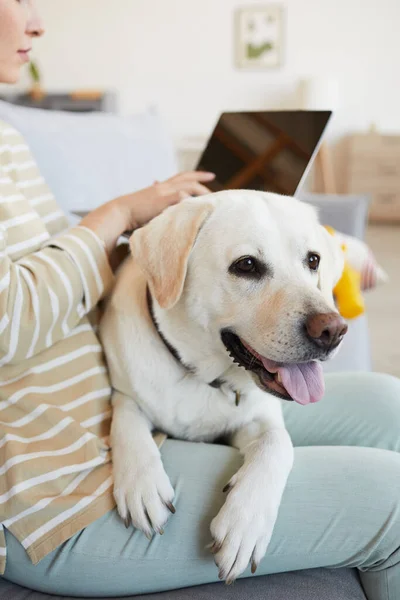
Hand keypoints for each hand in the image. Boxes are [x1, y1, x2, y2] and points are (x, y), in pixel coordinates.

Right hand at [79, 171, 214, 256]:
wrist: (118, 213)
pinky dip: (192, 198)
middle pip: (186, 177)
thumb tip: (162, 218)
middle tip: (212, 177)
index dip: (191, 176)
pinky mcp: (163, 199)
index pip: (178, 178)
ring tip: (211, 195)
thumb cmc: (128, 216)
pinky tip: (202, 204)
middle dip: (200, 177)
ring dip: (201, 190)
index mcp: (158, 188)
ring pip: (188, 185)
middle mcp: (162, 187)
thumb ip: (155, 210)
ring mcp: (163, 192)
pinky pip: (182, 195)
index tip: (203, 176)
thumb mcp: (145, 210)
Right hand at [114, 454, 175, 537]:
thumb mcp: (158, 462)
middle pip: (151, 508)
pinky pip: (121, 506)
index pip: (166, 496)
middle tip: (160, 531)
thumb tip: (167, 502)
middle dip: (157, 522)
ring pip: (135, 511)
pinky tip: (129, 523)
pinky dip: (125, 516)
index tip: (170, 513)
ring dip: (142, 524)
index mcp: (156, 472)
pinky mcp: (117, 485)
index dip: (168, 507)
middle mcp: (143, 480)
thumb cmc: (145, 447)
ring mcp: (128, 484)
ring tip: (147, 532)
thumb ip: (161, 481)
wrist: (127, 433)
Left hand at [210, 464, 278, 583]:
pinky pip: (262, 548)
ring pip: (246, 554)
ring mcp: (259, 523)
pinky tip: (252, 567)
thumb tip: (218, 533)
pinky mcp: (270, 524)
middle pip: (230, 550)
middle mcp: (245, 517)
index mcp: (233, 506)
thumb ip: (225, 509)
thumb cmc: (247, 474)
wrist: (272, 464)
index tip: (210, 548)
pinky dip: (256, 559)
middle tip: (219, 573)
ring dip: (237, 568)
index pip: (217, 533)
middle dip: (223, 564)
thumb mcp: (231, 488)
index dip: (213, 544)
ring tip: (230, 577)